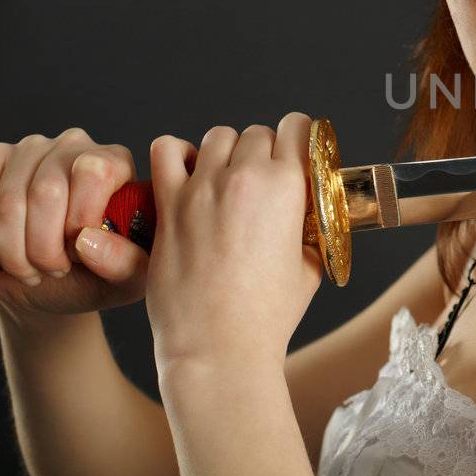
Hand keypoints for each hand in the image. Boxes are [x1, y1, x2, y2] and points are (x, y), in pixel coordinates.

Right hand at [0, 128, 151, 317]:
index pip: (95, 173)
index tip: (79, 256)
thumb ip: (125, 263)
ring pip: (9, 200)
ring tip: (28, 268)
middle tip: (52, 270)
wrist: (55, 282)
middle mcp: (75, 146)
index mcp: (116, 163)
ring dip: (12, 250)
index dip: (79, 223)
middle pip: (46, 190)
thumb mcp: (129, 279)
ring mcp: (31, 149)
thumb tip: (86, 241)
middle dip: (43, 248)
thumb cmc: (96, 273)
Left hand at [144, 112, 322, 373]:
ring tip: (227, 179)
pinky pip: (167, 150)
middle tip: (265, 180)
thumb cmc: (265, 316)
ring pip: (217, 136)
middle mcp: (243, 178)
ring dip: (226, 151)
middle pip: (258, 133)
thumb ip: (309, 228)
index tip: (299, 153)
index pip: (298, 128)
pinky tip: (189, 176)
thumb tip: (306, 215)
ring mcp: (202, 188)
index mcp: (286, 187)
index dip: (301, 139)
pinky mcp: (169, 204)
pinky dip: (179, 154)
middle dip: (265, 151)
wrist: (218, 348)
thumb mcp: (309, 266)